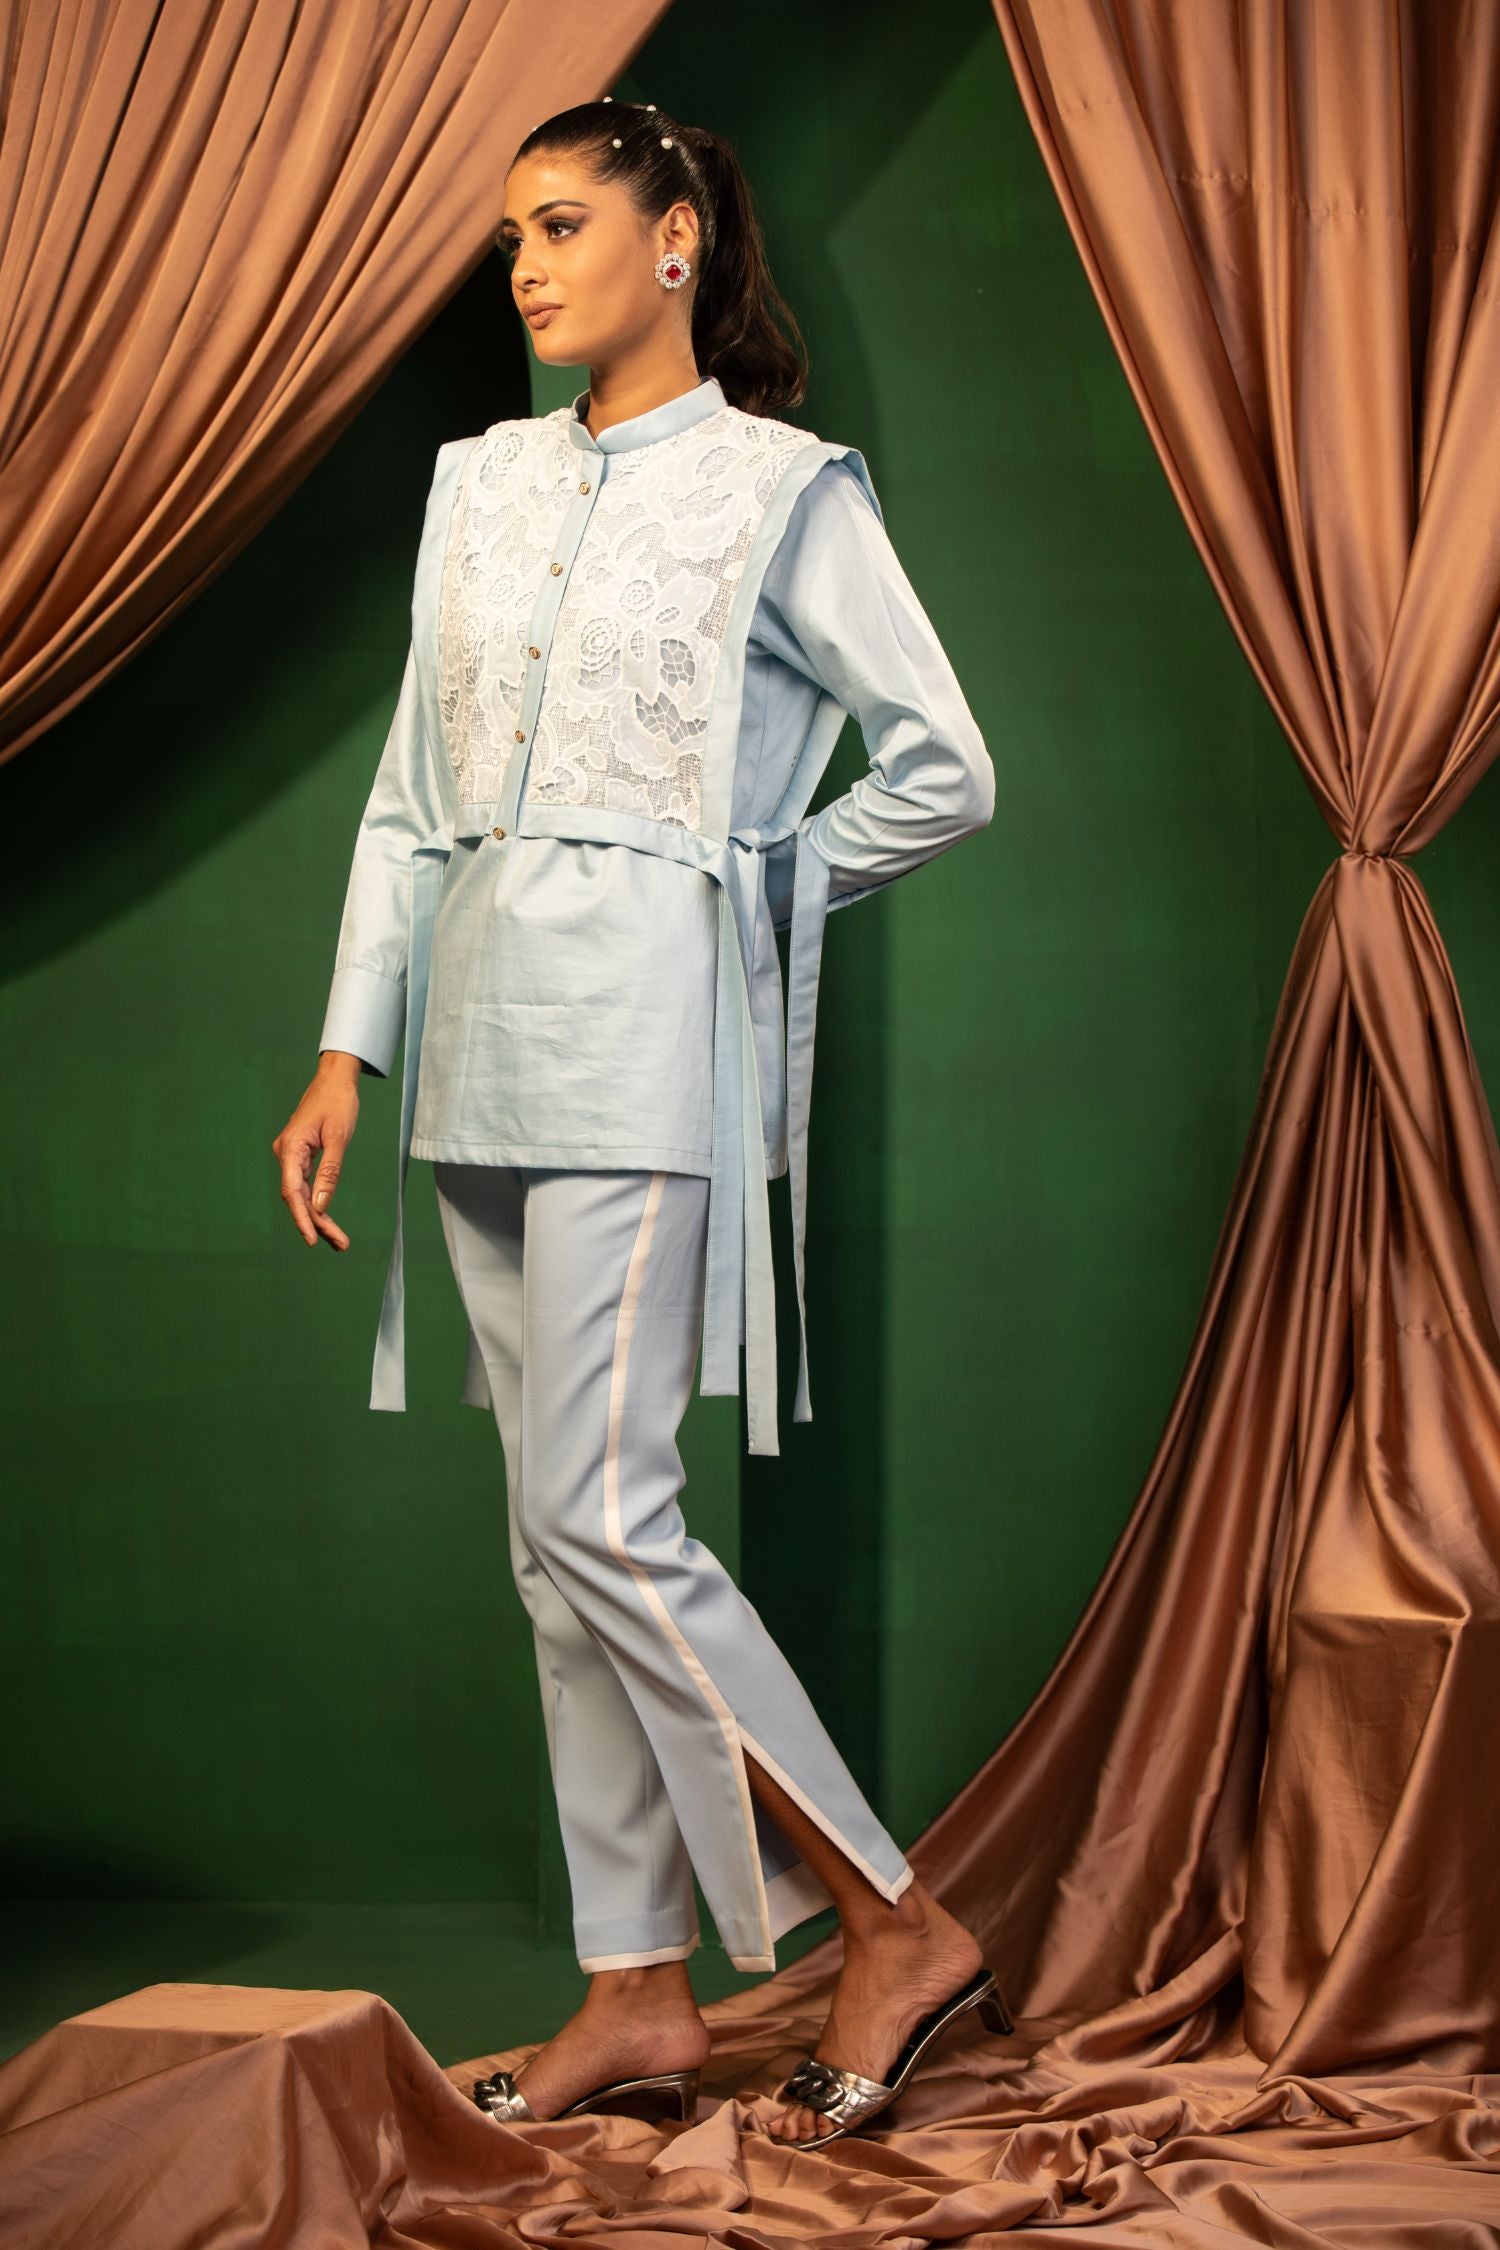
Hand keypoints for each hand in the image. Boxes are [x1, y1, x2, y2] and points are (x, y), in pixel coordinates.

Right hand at [273, 1052, 362, 1247]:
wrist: (334, 1079)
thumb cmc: (337, 1102)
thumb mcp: (339, 1137)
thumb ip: (330, 1172)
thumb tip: (322, 1206)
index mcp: (291, 1148)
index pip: (293, 1192)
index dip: (303, 1218)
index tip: (313, 1240)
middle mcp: (286, 1154)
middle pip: (298, 1198)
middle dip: (317, 1223)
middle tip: (341, 1245)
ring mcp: (292, 1156)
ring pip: (302, 1194)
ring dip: (319, 1217)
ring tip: (339, 1241)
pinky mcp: (300, 1156)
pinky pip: (306, 1185)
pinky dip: (318, 1202)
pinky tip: (327, 1220)